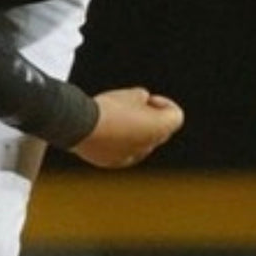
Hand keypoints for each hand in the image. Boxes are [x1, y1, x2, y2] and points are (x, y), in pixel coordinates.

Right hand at [68, 87, 184, 168]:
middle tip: (132, 106)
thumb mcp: (128, 94)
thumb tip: (141, 99)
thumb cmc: (106, 108)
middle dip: (149, 119)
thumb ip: (141, 97)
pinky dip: (118, 142)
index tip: (147, 99)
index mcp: (158, 128)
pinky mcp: (112, 162)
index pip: (176, 116)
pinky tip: (103, 130)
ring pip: (140, 144)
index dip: (164, 104)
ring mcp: (130, 157)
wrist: (79, 126)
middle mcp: (148, 146)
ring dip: (134, 131)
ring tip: (115, 117)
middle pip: (159, 132)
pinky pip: (122, 151)